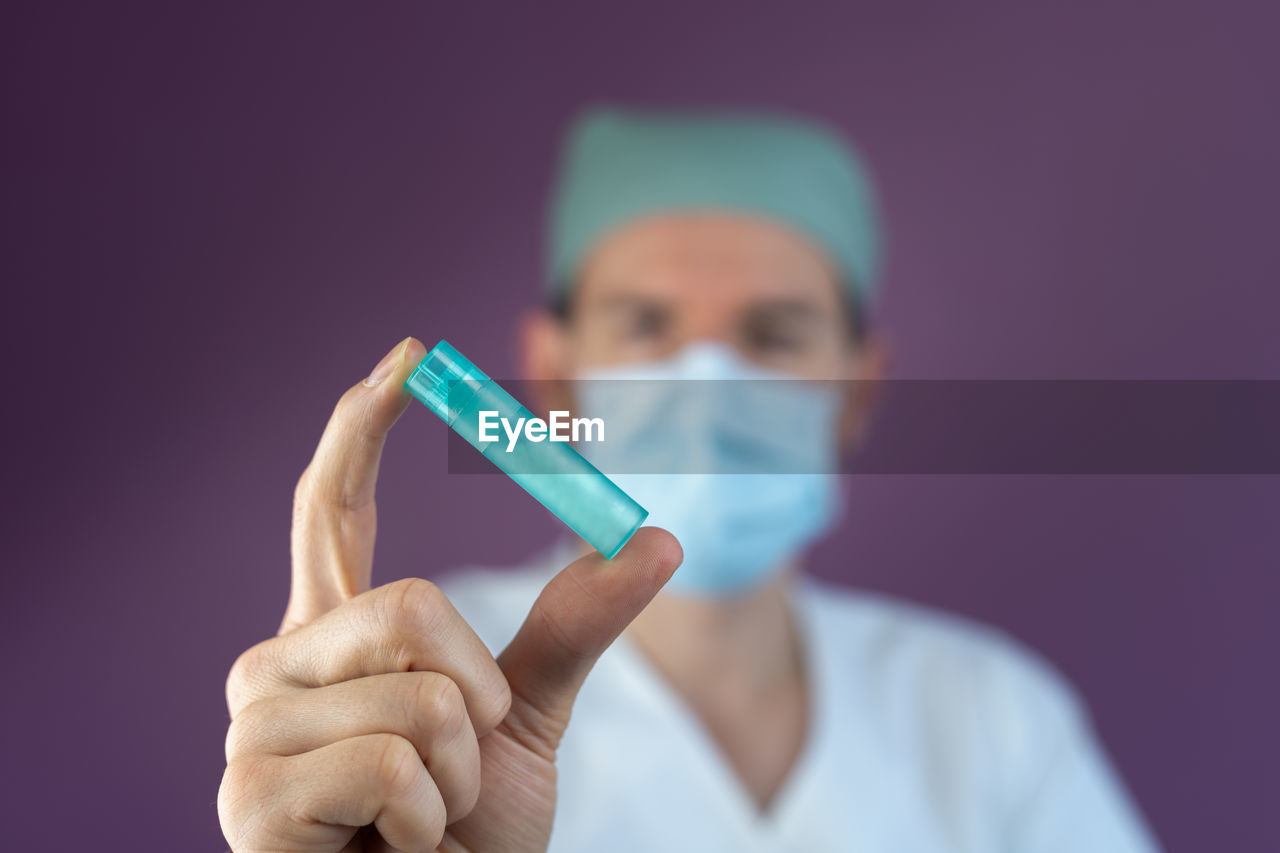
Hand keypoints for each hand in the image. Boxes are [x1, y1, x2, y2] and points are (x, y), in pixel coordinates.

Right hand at [217, 337, 680, 852]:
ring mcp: (253, 730)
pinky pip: (387, 762)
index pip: (332, 509)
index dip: (362, 427)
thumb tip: (659, 537)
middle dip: (474, 691)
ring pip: (412, 693)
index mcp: (335, 636)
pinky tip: (383, 852)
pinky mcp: (248, 801)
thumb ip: (575, 624)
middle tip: (455, 767)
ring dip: (451, 773)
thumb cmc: (466, 830)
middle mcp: (277, 666)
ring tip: (413, 822)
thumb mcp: (525, 716)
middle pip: (408, 605)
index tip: (409, 355)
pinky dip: (422, 819)